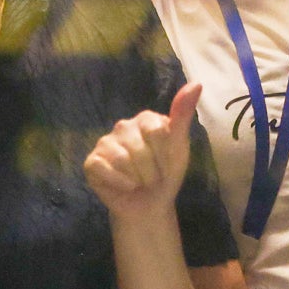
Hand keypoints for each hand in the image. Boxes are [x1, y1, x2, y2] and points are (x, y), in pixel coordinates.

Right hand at [85, 82, 198, 221]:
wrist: (149, 205)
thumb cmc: (165, 175)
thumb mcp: (180, 147)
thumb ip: (183, 116)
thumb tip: (196, 84)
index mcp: (146, 119)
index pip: (157, 132)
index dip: (164, 156)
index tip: (167, 165)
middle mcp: (123, 126)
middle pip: (140, 149)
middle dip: (151, 171)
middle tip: (153, 179)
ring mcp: (105, 142)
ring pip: (122, 160)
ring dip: (137, 179)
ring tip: (139, 182)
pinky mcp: (92, 161)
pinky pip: (104, 169)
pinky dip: (119, 183)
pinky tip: (124, 186)